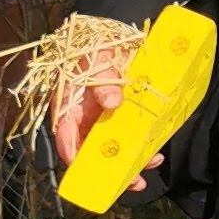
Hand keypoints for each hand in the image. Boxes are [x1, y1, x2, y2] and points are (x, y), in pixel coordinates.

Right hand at [49, 44, 162, 196]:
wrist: (112, 36)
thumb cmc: (96, 47)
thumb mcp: (97, 56)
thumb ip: (102, 76)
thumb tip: (113, 101)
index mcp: (67, 105)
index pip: (65, 135)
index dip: (74, 155)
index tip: (88, 170)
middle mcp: (81, 119)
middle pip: (89, 151)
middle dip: (108, 170)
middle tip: (130, 181)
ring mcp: (100, 122)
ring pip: (109, 150)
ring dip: (127, 165)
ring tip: (145, 175)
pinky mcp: (117, 120)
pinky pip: (126, 140)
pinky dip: (139, 149)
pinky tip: (154, 154)